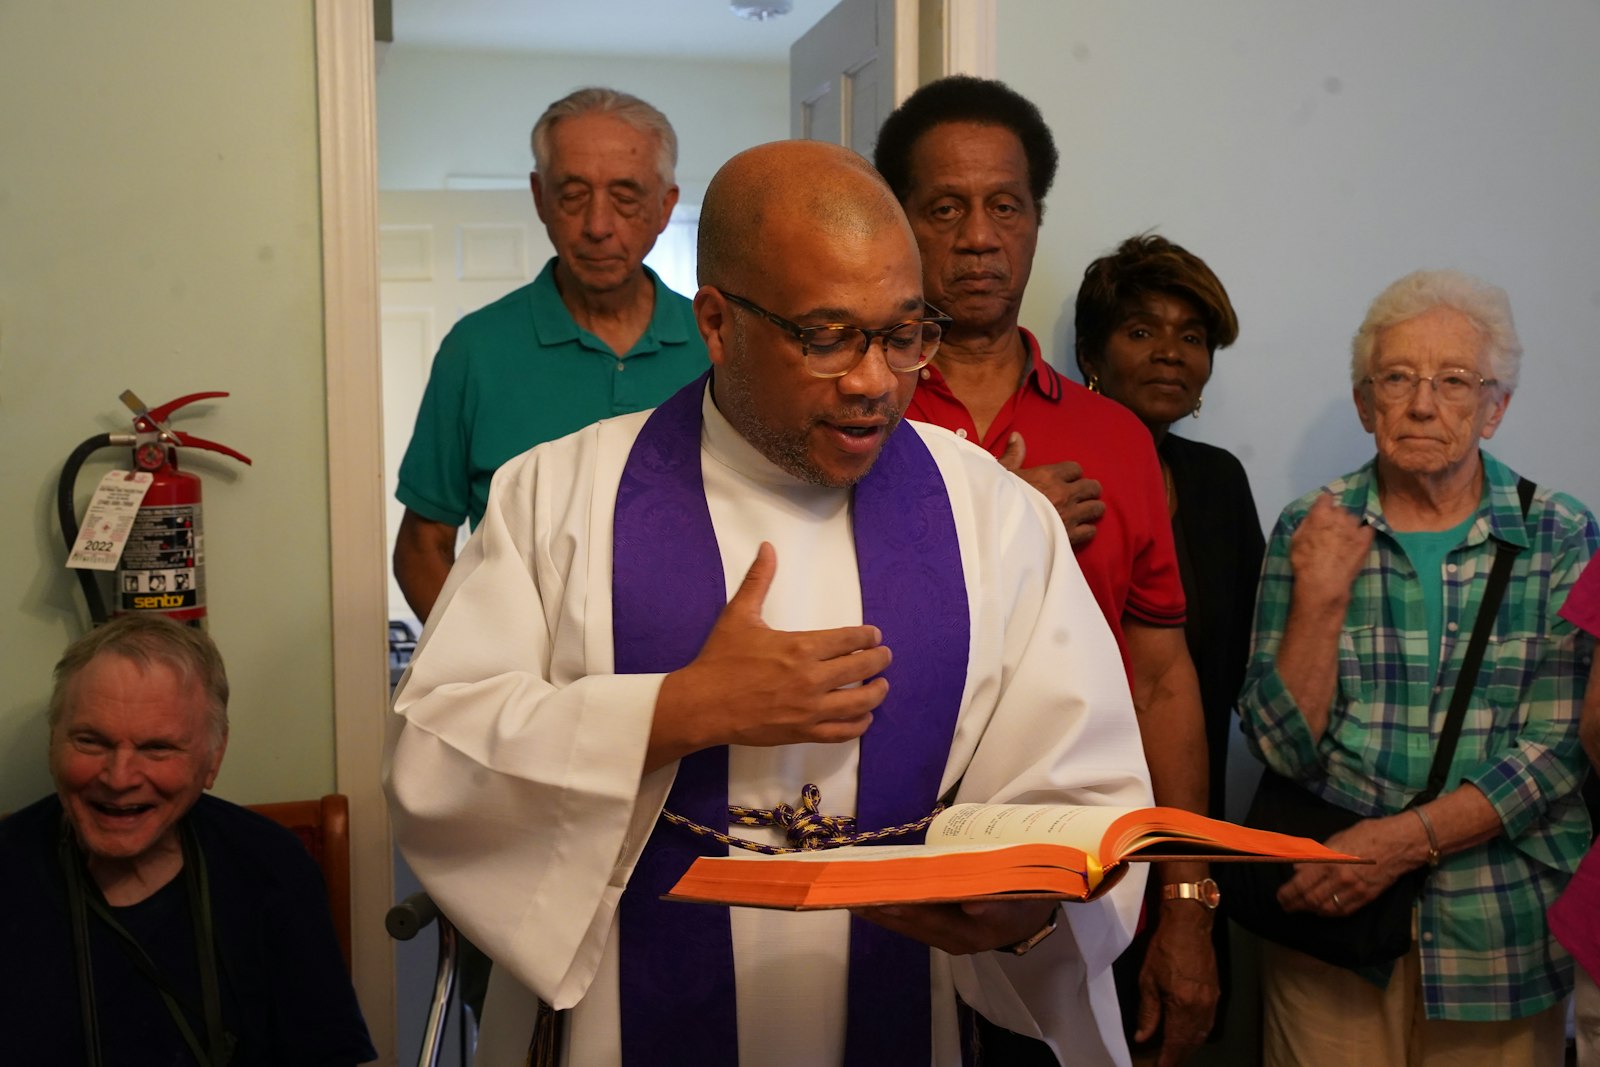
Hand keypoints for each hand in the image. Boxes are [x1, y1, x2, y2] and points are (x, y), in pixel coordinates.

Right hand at [649, 543, 891, 768]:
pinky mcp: (802, 732)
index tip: (875, 636)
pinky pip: (841, 732)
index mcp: (800, 647)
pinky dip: (858, 725)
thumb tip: (768, 547)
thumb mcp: (739, 614)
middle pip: (861, 668)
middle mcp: (811, 678)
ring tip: (882, 686)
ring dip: (876, 693)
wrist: (702, 704)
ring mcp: (809, 709)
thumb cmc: (721, 659)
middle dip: (879, 660)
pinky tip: (864, 718)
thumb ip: (759, 580)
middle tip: (885, 657)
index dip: (868, 636)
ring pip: (858, 703)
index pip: (848, 639)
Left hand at [850, 898, 1058, 954]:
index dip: (900, 904)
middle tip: (849, 885)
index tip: (874, 891)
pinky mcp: (943, 933)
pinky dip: (889, 910)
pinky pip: (911, 923)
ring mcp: (949, 938)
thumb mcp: (1021, 892)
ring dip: (879, 907)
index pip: (928, 916)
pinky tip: (871, 898)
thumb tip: (971, 906)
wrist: (1037, 912)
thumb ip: (996, 899)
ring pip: (907, 924)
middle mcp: (957, 940)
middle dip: (880, 902)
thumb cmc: (1028, 893)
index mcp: (974, 931)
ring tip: (850, 890)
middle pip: (911, 920)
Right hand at [998, 433, 1105, 548]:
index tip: (1070, 478)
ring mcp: (1068, 516)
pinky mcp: (1069, 537)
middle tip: (1086, 493)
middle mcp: (1062, 494)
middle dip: (1090, 489)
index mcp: (1047, 476)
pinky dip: (1088, 530)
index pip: (1075, 469)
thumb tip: (1017, 436)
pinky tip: (1081, 529)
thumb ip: (1014, 456)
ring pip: (1095, 508)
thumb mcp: (1002, 475)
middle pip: (1091, 487)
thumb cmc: (997, 502)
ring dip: (1093, 508)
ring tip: (1089, 510)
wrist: (997, 531)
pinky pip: (1090, 531)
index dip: (1073, 473)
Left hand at [1135, 905, 1218, 1066]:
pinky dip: (1198, 1034)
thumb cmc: (1165, 948)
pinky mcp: (1216, 994)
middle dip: (1179, 1056)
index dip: (1168, 1059)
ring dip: (1189, 1047)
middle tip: (1166, 1063)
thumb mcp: (1147, 980)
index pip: (1176, 1042)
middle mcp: (1201, 1008)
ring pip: (1202, 1034)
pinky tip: (1190, 1036)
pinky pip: (1208, 1023)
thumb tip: (1142, 1037)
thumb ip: (1147, 1012)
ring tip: (1176, 1054)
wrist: (1189, 925)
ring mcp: (1212, 1001)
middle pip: (1191, 1042)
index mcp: (1183, 1005)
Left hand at [1276, 815, 1419, 915]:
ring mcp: (1353, 890)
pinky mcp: (1365, 897)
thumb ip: (1315, 856)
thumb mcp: (1335, 840)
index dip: (1288, 894)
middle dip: (1295, 905)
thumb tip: (1298, 868)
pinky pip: (1343, 911)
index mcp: (1329, 861)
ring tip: (1301, 909)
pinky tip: (1321, 911)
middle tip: (1286, 907)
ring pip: (1325, 908)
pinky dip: (1328, 913)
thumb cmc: (1365, 835)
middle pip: (1311, 899)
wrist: (1398, 844)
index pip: (1301, 884)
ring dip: (1310, 911)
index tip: (1280, 897)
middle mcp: (1339, 878)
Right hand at [1288, 494, 1373, 606]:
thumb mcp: (1296, 539)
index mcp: (1320, 513)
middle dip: (1336, 517)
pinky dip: (1364, 532)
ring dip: (1349, 525)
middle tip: (1332, 530)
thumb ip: (1306, 523)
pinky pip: (1368, 528)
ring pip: (1354, 518)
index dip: (1324, 504)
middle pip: (1340, 509)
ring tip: (1346, 538)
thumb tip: (1313, 516)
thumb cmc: (1304, 561)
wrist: (1323, 581)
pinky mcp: (1365, 539)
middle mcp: (1339, 515)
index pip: (1326, 497)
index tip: (1323, 512)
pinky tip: (1359, 539)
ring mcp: (1354, 526)